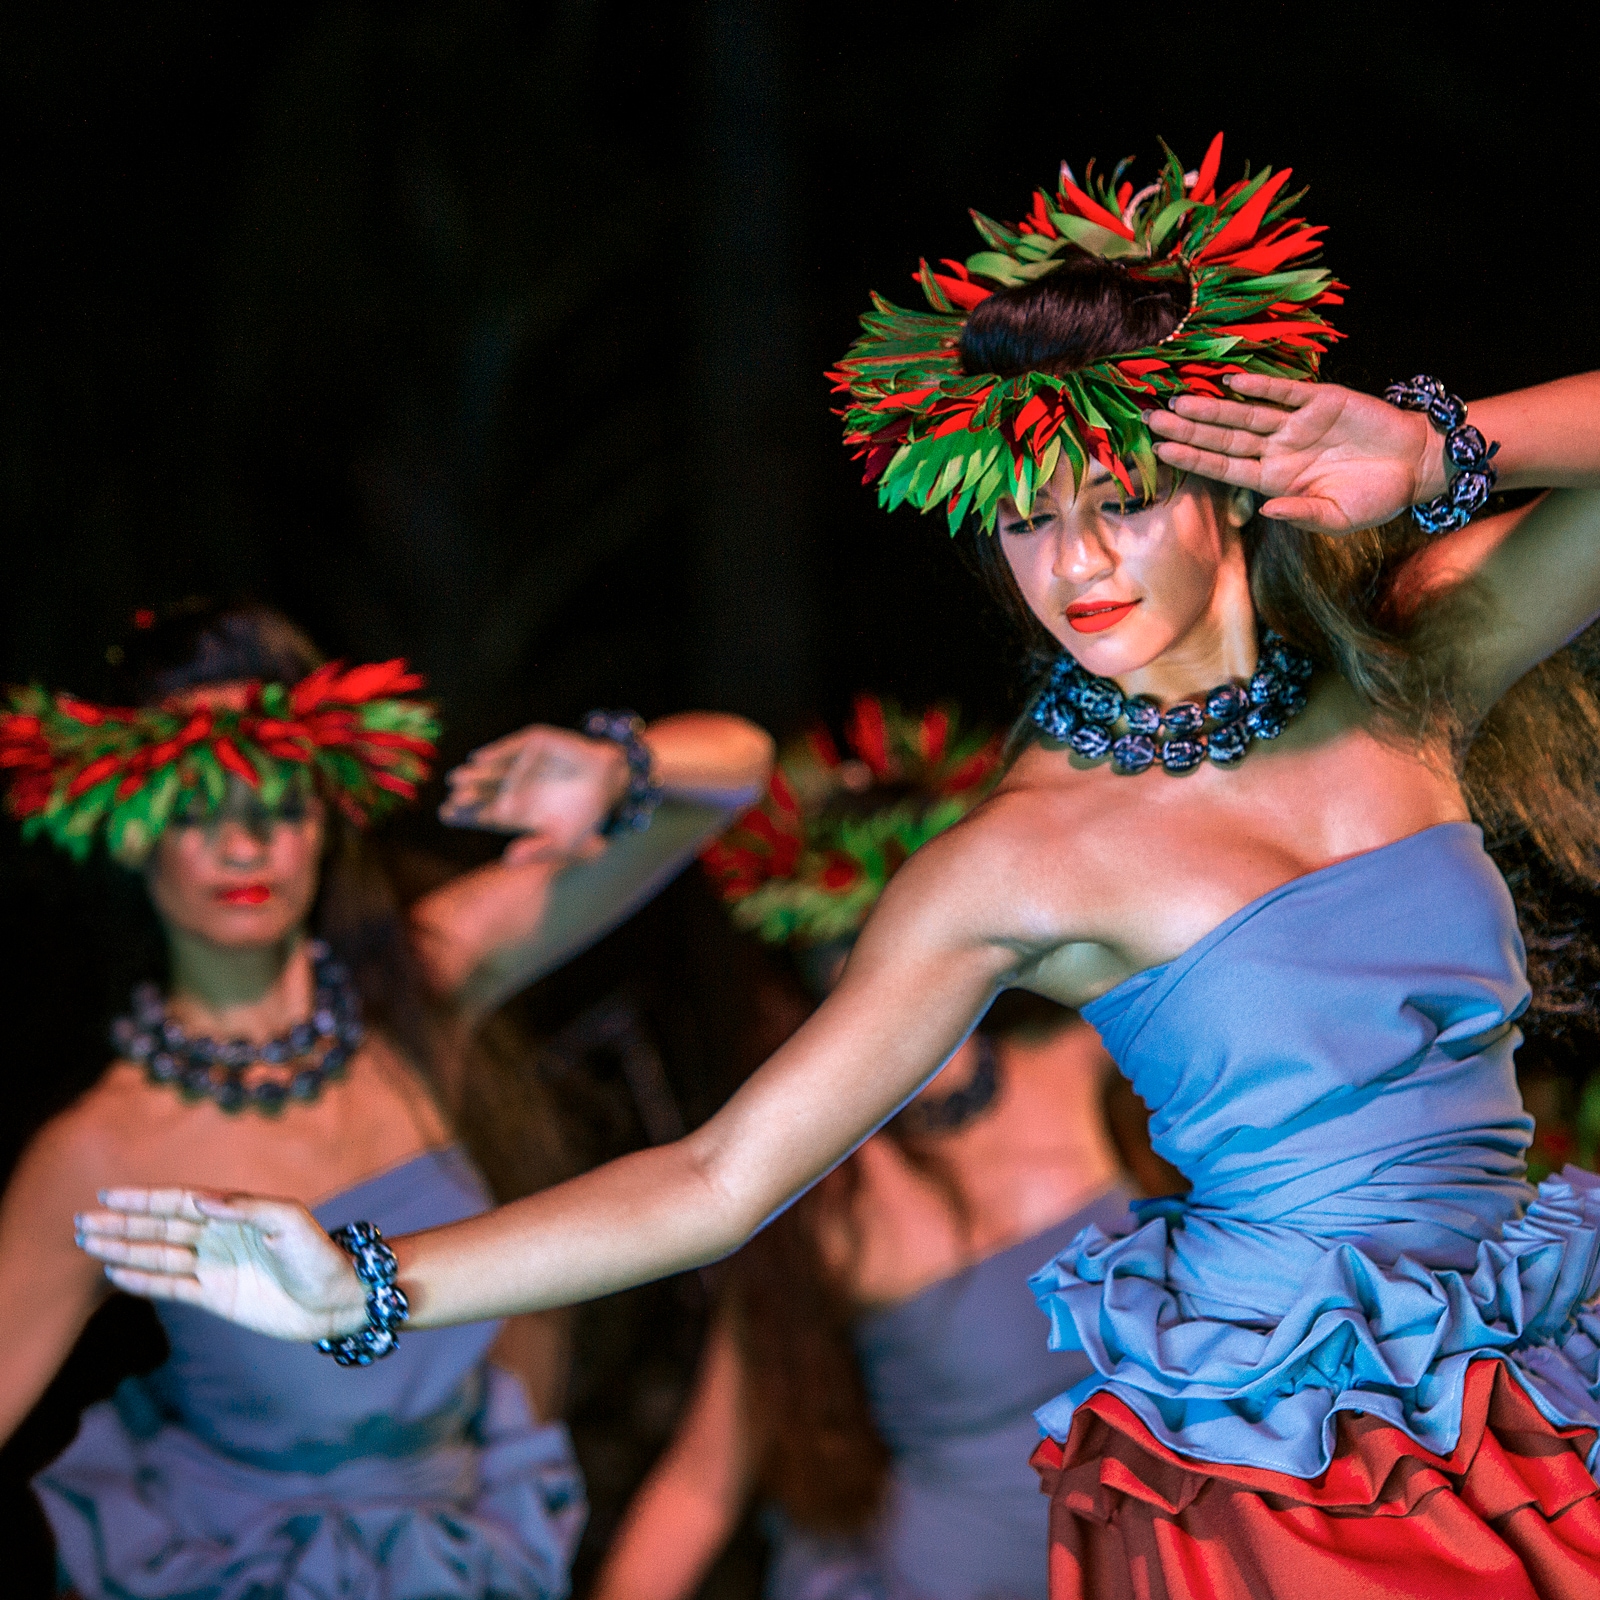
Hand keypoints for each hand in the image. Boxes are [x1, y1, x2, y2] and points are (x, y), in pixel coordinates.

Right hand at [75, 1188, 365, 1341]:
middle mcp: (219, 1237)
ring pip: (158, 1255)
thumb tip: (199, 1201)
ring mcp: (215, 1267)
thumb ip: (244, 1208)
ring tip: (89, 1244)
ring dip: (124, 1249)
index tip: (107, 1196)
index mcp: (234, 1213)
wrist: (337, 1298)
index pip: (179, 1203)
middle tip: (80, 1224)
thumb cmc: (318, 1253)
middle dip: (121, 1225)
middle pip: (160, 1228)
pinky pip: (171, 1285)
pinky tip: (116, 1271)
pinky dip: (143, 1279)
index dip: (143, 1200)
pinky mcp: (216, 1296)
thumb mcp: (288, 1221)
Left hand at [440, 725, 628, 863]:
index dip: (463, 814)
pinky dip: (497, 752)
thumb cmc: (582, 819)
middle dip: (466, 795)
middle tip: (452, 800)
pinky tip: (478, 759)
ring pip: (492, 770)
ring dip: (475, 774)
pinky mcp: (537, 745)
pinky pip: (513, 747)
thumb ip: (535, 851)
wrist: (611, 786)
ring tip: (456, 779)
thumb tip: (507, 862)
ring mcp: (524, 766)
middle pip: (482, 791)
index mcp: (514, 812)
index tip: (446, 814)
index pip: (481, 813)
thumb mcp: (561, 842)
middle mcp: (513, 787)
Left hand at [1147, 374, 1443, 533]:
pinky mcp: (1322, 400)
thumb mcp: (1336, 518)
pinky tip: (1231, 382)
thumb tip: (1265, 509)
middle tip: (1151, 419)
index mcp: (1275, 479)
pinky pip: (1285, 392)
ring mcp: (1297, 424)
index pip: (1224, 467)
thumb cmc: (1374, 497)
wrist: (1415, 464)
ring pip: (1245, 414)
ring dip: (1212, 408)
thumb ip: (1300, 514)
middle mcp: (1278, 449)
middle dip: (1188, 429)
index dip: (1193, 459)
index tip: (1161, 452)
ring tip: (1178, 400)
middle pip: (1224, 438)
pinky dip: (1261, 386)